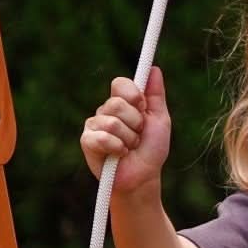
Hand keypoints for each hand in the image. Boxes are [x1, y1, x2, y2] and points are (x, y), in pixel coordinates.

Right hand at [82, 70, 171, 194]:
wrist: (142, 178)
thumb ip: (156, 95)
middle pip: (117, 103)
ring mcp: (94, 126)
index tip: (142, 108)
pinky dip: (117, 148)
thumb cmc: (151, 150)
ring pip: (112, 122)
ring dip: (128, 139)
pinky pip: (102, 137)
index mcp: (122, 103)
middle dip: (135, 123)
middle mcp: (106, 111)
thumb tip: (154, 69)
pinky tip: (118, 155)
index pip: (120, 84)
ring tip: (129, 148)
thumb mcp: (160, 119)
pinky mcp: (87, 142)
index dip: (133, 94)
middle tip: (137, 135)